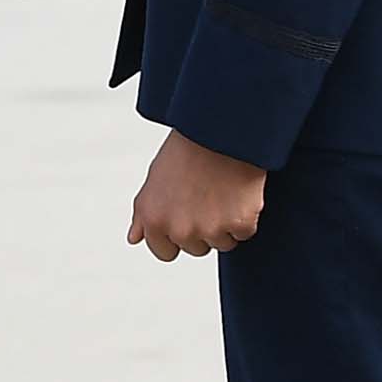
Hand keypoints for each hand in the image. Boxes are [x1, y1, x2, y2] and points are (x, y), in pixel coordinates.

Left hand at [127, 131, 267, 258]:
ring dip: (226, 222)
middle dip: (203, 227)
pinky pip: (245, 233)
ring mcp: (210, 229)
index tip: (186, 215)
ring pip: (222, 243)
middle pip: (196, 248)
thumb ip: (143, 214)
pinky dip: (246, 215)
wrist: (221, 129)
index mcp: (154, 221)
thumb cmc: (188, 149)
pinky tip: (238, 190)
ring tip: (222, 190)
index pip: (165, 252)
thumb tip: (135, 238)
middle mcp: (180, 229)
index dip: (177, 235)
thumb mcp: (155, 179)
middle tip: (206, 194)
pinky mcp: (239, 224)